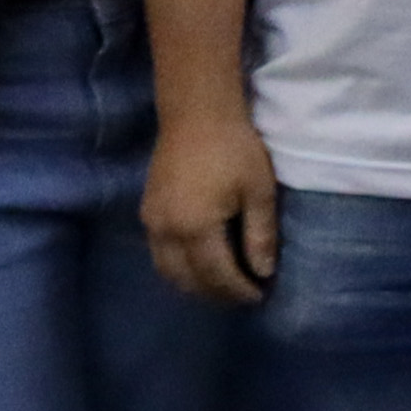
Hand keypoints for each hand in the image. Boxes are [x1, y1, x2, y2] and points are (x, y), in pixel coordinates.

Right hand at [145, 112, 280, 305]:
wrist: (195, 115)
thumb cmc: (235, 149)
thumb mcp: (258, 192)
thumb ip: (260, 235)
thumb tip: (263, 272)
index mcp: (195, 228)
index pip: (217, 275)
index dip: (239, 290)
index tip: (260, 296)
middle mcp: (166, 231)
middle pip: (188, 279)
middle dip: (216, 294)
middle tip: (243, 296)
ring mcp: (151, 222)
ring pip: (168, 271)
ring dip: (194, 285)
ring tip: (223, 286)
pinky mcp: (147, 212)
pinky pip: (159, 254)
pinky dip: (179, 268)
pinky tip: (200, 264)